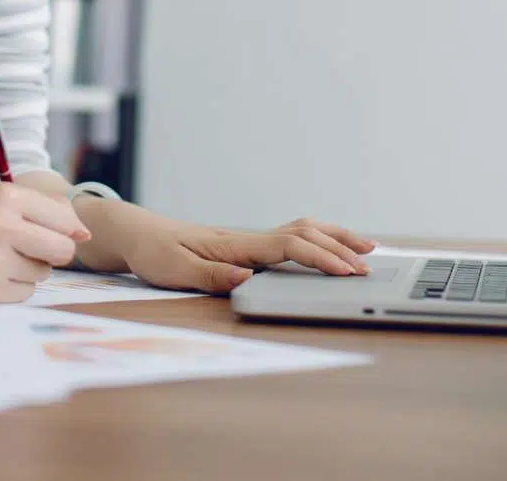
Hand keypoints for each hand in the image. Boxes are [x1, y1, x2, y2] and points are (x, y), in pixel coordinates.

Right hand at [0, 182, 90, 302]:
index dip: (66, 228)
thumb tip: (85, 234)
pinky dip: (13, 286)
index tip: (52, 229)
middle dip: (52, 250)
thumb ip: (45, 210)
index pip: (65, 219)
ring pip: (44, 273)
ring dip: (29, 268)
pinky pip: (25, 293)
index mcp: (4, 197)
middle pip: (63, 250)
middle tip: (29, 245)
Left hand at [118, 215, 376, 294]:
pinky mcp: (246, 245)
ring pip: (301, 229)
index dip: (320, 258)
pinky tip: (330, 246)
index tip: (345, 272)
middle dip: (339, 248)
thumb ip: (211, 275)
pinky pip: (291, 236)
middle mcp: (246, 238)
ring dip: (335, 236)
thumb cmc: (154, 252)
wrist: (138, 234)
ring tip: (366, 247)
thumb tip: (247, 277)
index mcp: (235, 244)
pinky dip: (318, 238)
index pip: (288, 246)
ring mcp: (248, 238)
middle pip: (304, 234)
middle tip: (368, 266)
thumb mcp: (175, 270)